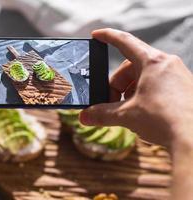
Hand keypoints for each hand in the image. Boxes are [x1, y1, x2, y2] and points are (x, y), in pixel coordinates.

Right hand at [79, 28, 192, 146]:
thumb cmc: (164, 120)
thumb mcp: (127, 116)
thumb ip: (102, 114)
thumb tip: (84, 117)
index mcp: (152, 63)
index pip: (125, 42)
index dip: (107, 37)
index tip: (96, 35)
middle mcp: (167, 64)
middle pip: (131, 66)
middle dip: (117, 84)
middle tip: (112, 101)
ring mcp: (178, 76)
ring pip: (144, 76)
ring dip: (130, 91)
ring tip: (128, 109)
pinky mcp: (183, 88)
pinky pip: (157, 83)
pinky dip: (144, 94)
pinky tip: (143, 111)